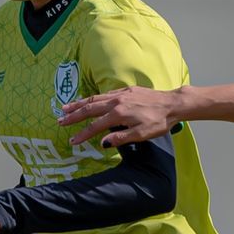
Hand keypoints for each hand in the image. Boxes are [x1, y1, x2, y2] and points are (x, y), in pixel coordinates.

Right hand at [59, 87, 178, 147]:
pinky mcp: (126, 90)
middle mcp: (116, 102)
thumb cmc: (159, 121)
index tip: (72, 141)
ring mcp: (120, 94)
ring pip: (95, 99)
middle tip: (60, 120)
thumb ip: (120, 138)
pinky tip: (89, 101)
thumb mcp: (141, 134)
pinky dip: (93, 98)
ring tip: (66, 108)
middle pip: (89, 109)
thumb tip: (102, 143)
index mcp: (118, 114)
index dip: (82, 134)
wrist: (173, 104)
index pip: (95, 126)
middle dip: (73, 115)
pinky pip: (104, 94)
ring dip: (79, 104)